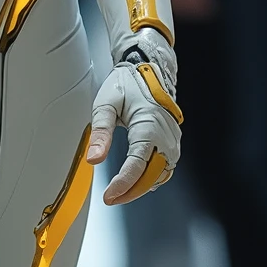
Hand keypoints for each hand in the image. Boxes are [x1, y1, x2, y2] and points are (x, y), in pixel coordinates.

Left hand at [87, 40, 181, 205]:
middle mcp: (166, 135)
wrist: (147, 68)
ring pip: (162, 174)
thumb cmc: (127, 84)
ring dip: (142, 186)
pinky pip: (166, 166)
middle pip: (152, 175)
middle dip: (131, 191)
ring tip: (120, 193)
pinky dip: (152, 177)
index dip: (123, 184)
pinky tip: (137, 181)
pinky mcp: (172, 140)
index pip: (137, 165)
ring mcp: (172, 139)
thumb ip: (100, 132)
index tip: (109, 196)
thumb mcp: (106, 104)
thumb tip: (93, 159)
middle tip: (110, 198)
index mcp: (149, 126)